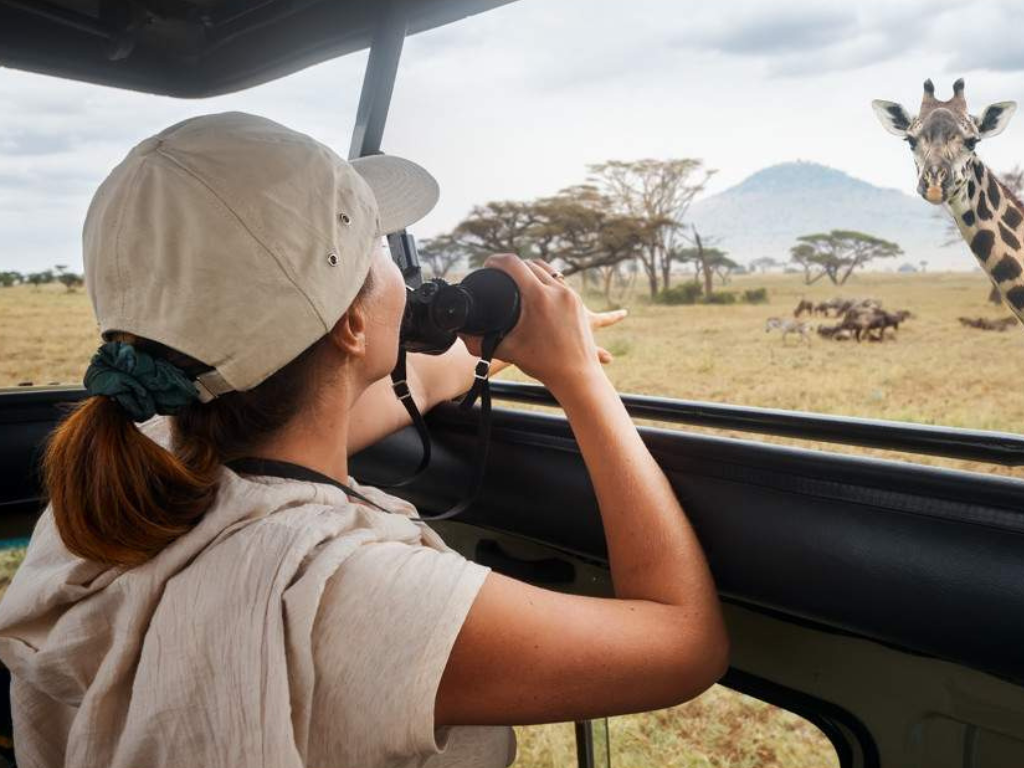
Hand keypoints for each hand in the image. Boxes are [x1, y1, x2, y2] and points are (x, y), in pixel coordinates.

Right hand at [459, 255, 625, 391]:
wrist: (577, 376)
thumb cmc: (543, 364)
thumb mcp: (508, 350)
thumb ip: (480, 343)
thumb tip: (459, 335)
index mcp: (538, 297)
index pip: (514, 264)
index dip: (496, 260)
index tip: (487, 264)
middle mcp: (557, 291)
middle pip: (530, 264)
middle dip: (512, 265)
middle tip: (499, 273)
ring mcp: (570, 295)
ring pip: (547, 269)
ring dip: (530, 269)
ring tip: (516, 276)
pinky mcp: (577, 302)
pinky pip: (559, 281)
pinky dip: (545, 280)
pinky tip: (537, 287)